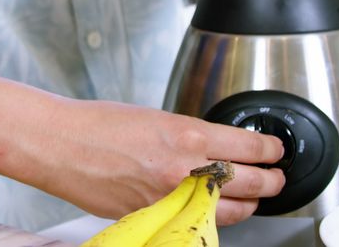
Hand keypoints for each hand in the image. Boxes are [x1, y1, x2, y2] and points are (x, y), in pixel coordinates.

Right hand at [36, 101, 284, 225]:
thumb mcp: (157, 118)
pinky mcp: (154, 217)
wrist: (63, 145)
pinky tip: (212, 208)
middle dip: (271, 182)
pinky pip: (197, 221)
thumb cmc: (100, 125)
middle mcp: (185, 170)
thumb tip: (218, 147)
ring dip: (248, 205)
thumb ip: (191, 135)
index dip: (271, 150)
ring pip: (231, 212)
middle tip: (275, 178)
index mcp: (188, 136)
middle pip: (251, 184)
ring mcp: (171, 199)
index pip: (251, 148)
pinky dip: (211, 216)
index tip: (275, 150)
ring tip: (252, 197)